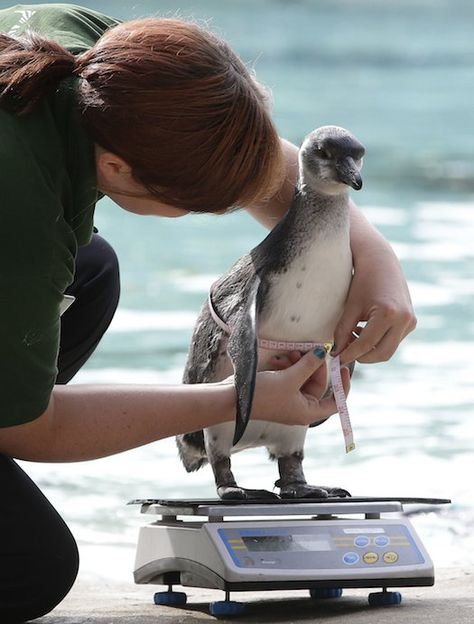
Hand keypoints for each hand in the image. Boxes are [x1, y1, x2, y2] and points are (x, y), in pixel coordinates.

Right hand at [250, 349, 349, 426]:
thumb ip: (309, 365)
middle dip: (313, 367)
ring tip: (291, 354)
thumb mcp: (290, 378)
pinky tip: (280, 359)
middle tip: (310, 351)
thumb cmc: (263, 395)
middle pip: (317, 385)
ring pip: (303, 378)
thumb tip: (322, 353)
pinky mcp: (278, 391)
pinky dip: (288, 367)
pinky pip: (290, 377)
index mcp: (308, 412)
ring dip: (299, 364)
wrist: (233, 398)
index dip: (342, 386)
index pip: (335, 402)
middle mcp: (300, 407)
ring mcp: (288, 399)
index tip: (342, 367)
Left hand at [334, 248, 416, 365]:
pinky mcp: (411, 322)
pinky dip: (377, 342)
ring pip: (388, 349)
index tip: (336, 358)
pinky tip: (363, 330)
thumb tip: (337, 353)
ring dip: (369, 350)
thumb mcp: (350, 307)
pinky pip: (393, 341)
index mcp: (388, 314)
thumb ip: (342, 332)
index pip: (366, 344)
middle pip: (382, 354)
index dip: (349, 354)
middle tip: (344, 352)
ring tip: (352, 337)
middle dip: (361, 357)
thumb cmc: (362, 282)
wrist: (381, 262)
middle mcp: (404, 319)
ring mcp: (410, 322)